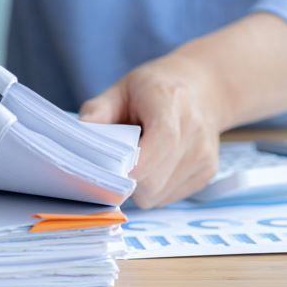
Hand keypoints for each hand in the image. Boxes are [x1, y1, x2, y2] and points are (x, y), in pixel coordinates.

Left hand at [79, 53, 228, 208]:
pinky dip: (153, 190)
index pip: (162, 141)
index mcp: (171, 103)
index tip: (109, 172)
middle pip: (155, 179)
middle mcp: (194, 130)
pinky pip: (169, 197)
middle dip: (127, 181)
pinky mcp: (207, 172)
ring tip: (135, 163)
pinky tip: (152, 168)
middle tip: (113, 167)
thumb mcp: (120, 89)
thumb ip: (98, 111)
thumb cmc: (152, 90)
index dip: (134, 165)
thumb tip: (79, 137)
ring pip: (159, 195)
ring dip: (139, 188)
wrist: (200, 90)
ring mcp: (204, 155)